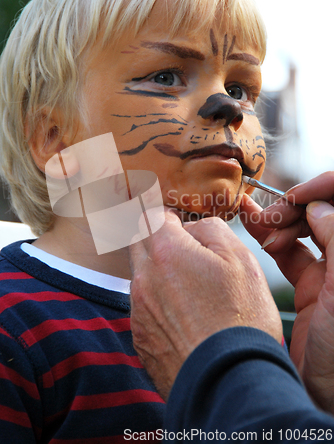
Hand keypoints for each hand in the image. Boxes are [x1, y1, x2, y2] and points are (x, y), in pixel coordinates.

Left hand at [130, 208, 281, 400]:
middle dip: (157, 239)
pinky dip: (156, 302)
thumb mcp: (241, 258)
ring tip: (188, 288)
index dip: (168, 215)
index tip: (179, 222)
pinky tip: (182, 317)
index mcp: (167, 252)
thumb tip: (190, 227)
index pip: (153, 215)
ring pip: (140, 275)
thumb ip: (210, 228)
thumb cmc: (241, 317)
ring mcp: (138, 310)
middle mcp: (144, 278)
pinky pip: (142, 307)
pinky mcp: (139, 337)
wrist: (229, 381)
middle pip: (139, 242)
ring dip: (157, 271)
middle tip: (182, 250)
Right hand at [239, 171, 333, 411]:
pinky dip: (269, 235)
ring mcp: (329, 269)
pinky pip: (288, 249)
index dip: (323, 188)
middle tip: (272, 219)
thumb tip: (318, 206)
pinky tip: (252, 223)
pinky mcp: (308, 283)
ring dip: (280, 222)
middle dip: (295, 207)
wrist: (324, 394)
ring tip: (261, 230)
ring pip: (304, 226)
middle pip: (322, 210)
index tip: (297, 194)